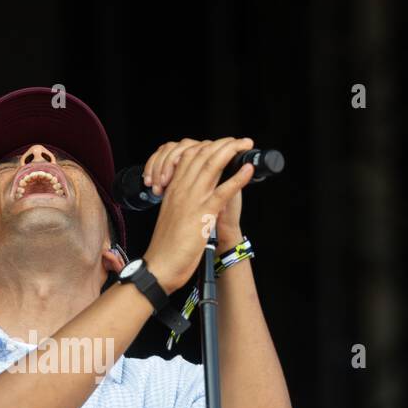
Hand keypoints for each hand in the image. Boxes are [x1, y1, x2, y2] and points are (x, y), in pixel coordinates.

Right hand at [141, 137, 253, 291]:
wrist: (160, 267)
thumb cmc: (166, 247)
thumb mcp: (172, 215)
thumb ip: (182, 201)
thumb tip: (195, 195)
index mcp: (173, 189)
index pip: (189, 156)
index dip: (208, 146)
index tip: (223, 144)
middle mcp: (182, 190)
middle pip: (202, 155)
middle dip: (223, 143)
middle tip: (241, 140)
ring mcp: (192, 200)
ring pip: (211, 166)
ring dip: (231, 152)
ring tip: (245, 145)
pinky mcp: (202, 215)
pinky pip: (222, 191)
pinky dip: (237, 179)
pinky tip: (248, 171)